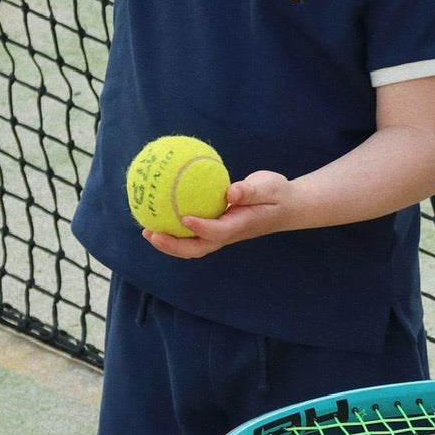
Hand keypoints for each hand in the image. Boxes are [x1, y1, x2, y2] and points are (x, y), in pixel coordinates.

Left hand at [142, 171, 295, 257]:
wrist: (286, 207)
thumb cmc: (278, 194)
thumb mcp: (270, 186)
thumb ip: (251, 190)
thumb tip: (230, 192)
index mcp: (241, 225)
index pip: (219, 231)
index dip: (201, 228)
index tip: (184, 218)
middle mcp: (229, 234)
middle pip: (198, 248)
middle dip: (173, 245)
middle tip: (151, 232)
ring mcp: (222, 234)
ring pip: (193, 246)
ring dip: (169, 243)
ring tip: (147, 230)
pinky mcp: (217, 228)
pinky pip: (192, 234)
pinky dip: (174, 231)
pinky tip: (159, 216)